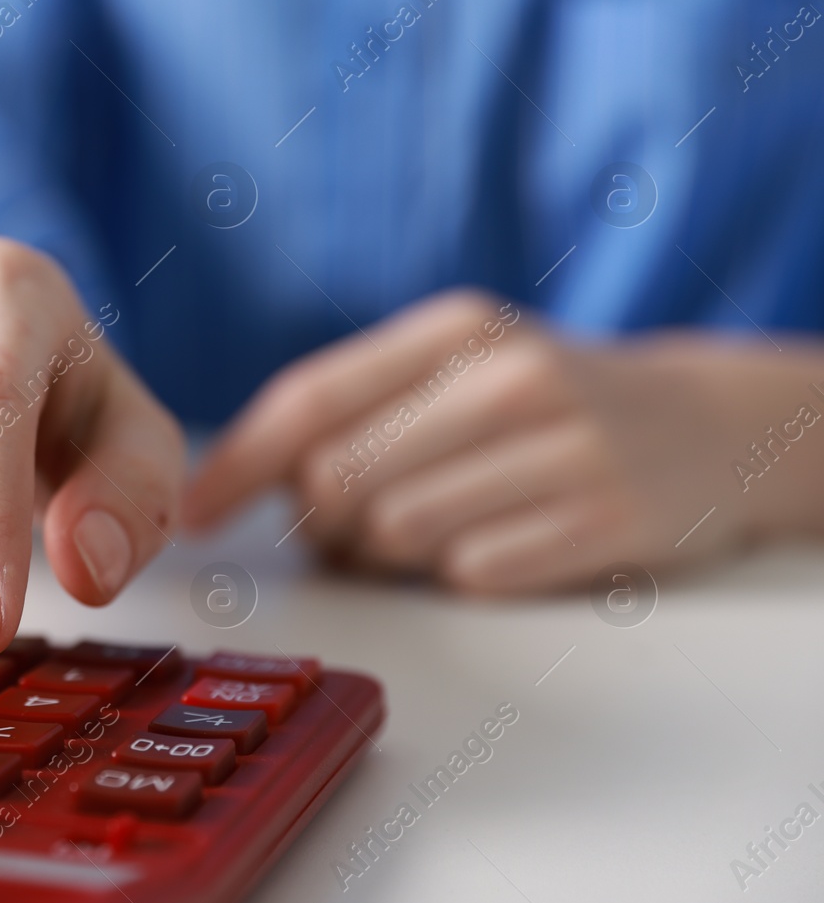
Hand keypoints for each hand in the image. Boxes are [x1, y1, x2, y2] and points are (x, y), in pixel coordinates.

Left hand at [184, 289, 823, 592]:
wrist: (708, 423)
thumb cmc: (541, 401)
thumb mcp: (459, 365)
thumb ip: (356, 406)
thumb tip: (241, 484)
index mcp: (455, 328)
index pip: (308, 398)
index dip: (236, 466)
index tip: (193, 517)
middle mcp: (510, 377)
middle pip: (337, 480)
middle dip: (318, 522)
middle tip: (345, 527)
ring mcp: (565, 449)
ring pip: (395, 535)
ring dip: (388, 552)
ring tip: (432, 526)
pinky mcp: (606, 522)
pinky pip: (470, 575)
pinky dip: (463, 572)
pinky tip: (500, 540)